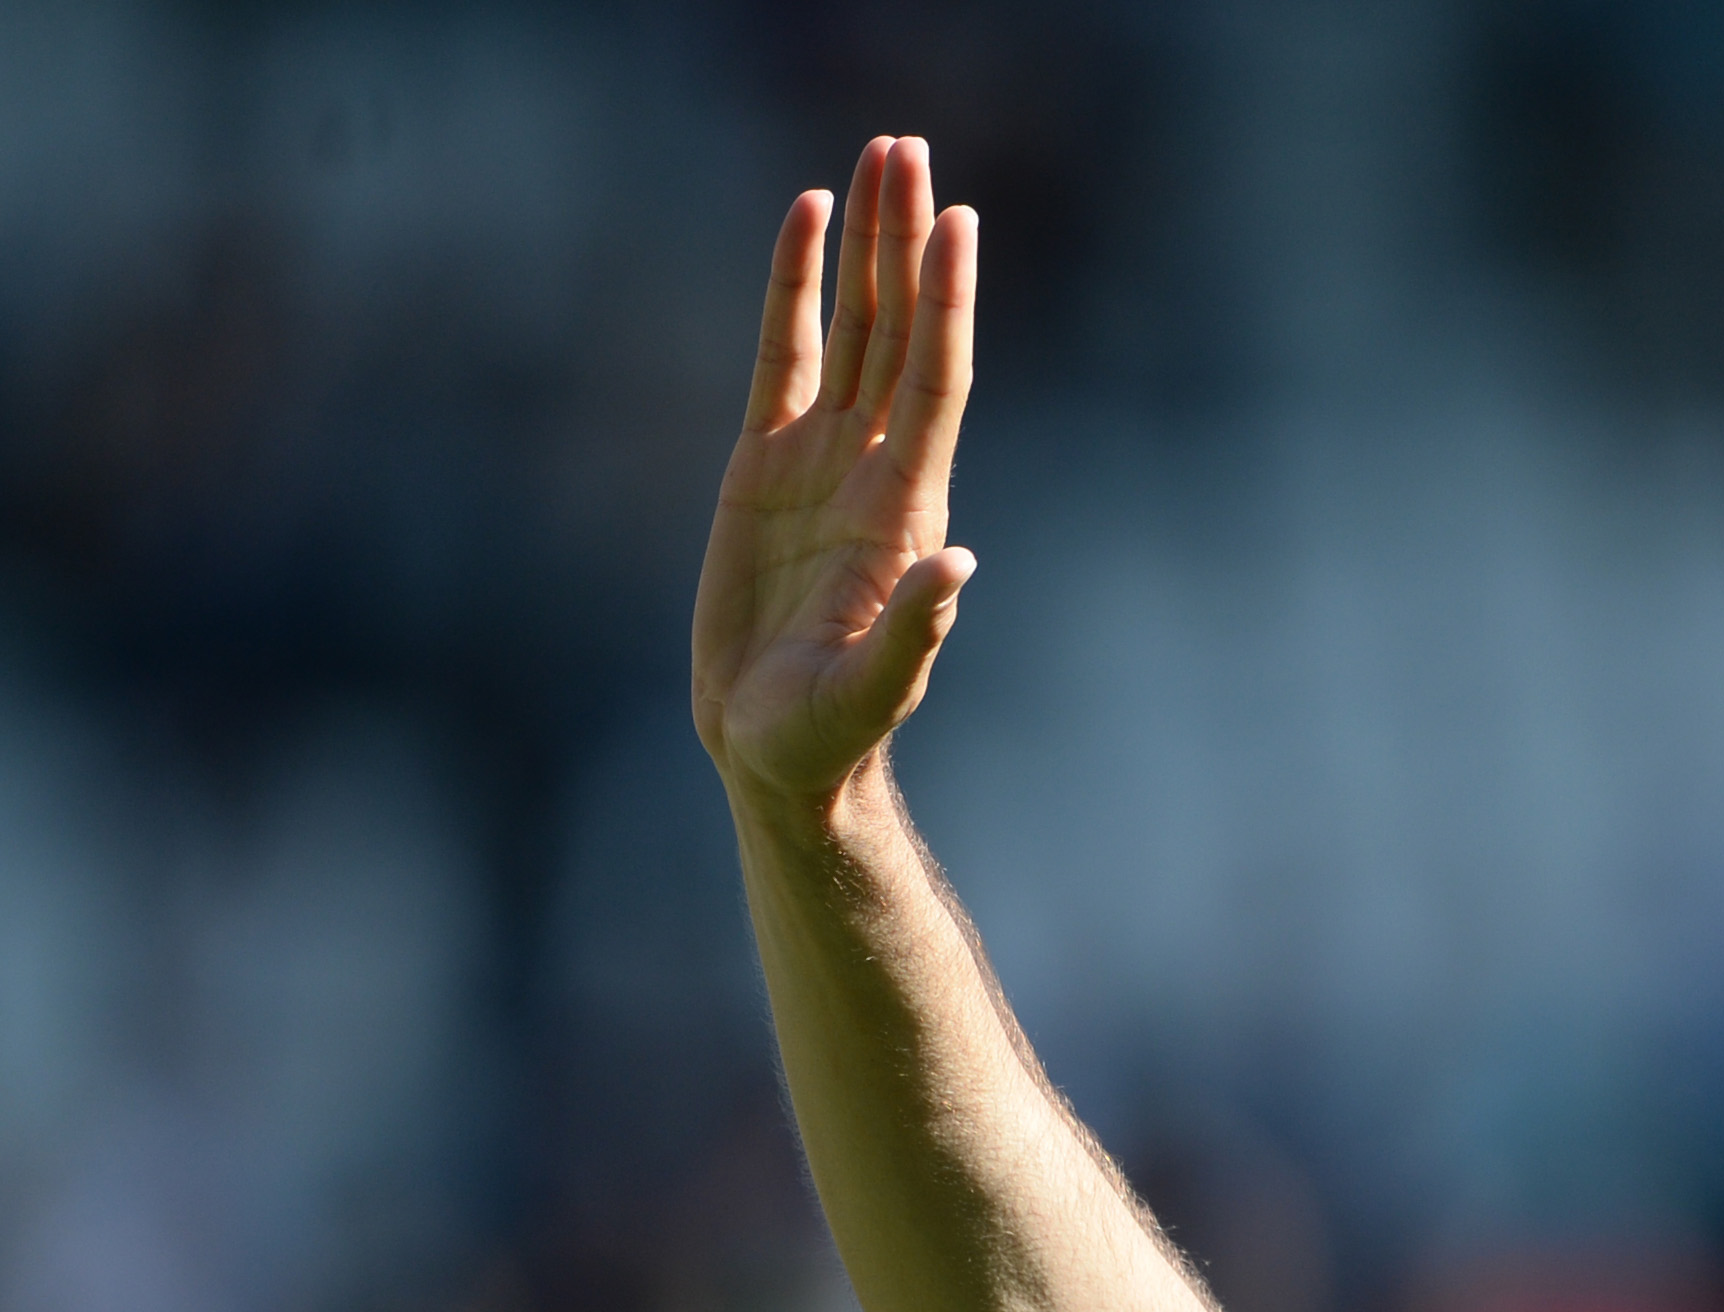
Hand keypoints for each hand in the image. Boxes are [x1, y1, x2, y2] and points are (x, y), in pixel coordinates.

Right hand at [691, 134, 979, 814]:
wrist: (775, 752)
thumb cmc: (828, 736)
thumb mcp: (873, 690)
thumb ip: (915, 631)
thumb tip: (959, 564)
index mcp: (905, 510)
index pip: (934, 381)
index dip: (946, 302)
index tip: (958, 221)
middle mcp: (873, 467)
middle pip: (899, 329)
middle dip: (906, 239)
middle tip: (910, 147)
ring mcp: (822, 459)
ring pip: (851, 326)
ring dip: (866, 245)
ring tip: (875, 156)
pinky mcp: (763, 466)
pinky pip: (782, 355)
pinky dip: (793, 287)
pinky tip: (804, 218)